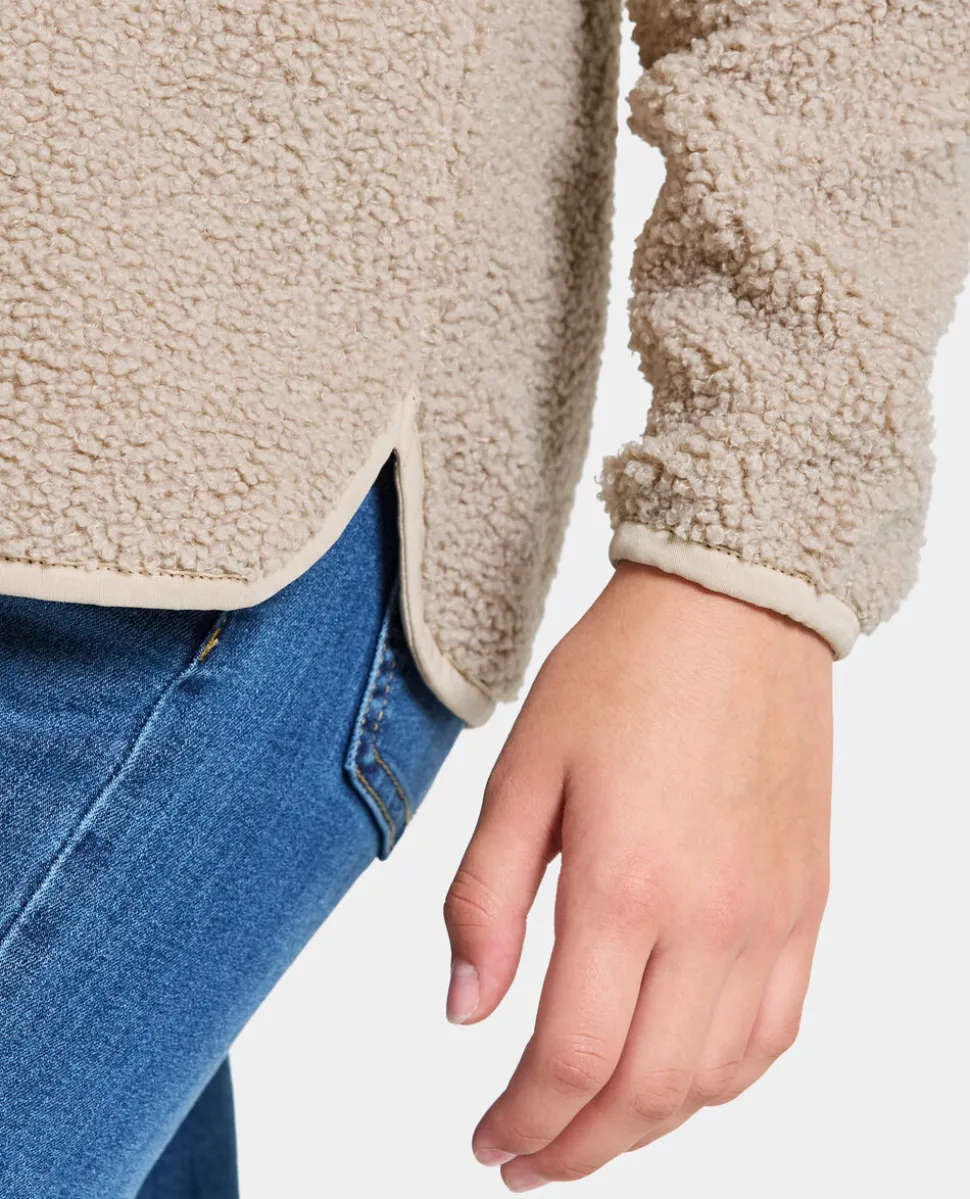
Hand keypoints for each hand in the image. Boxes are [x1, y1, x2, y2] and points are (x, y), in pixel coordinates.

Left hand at [443, 562, 832, 1189]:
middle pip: (645, 1094)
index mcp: (625, 884)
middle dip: (574, 1148)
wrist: (732, 609)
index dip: (521, 1122)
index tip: (484, 1143)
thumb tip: (464, 1012)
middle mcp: (712, 918)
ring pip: (714, 1080)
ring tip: (588, 1127)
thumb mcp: (521, 772)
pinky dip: (720, 1081)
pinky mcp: (807, 903)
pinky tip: (676, 1077)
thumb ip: (486, 900)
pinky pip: (776, 1031)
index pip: (571, 1058)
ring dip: (645, 1127)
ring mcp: (772, 917)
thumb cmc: (619, 675)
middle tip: (522, 1160)